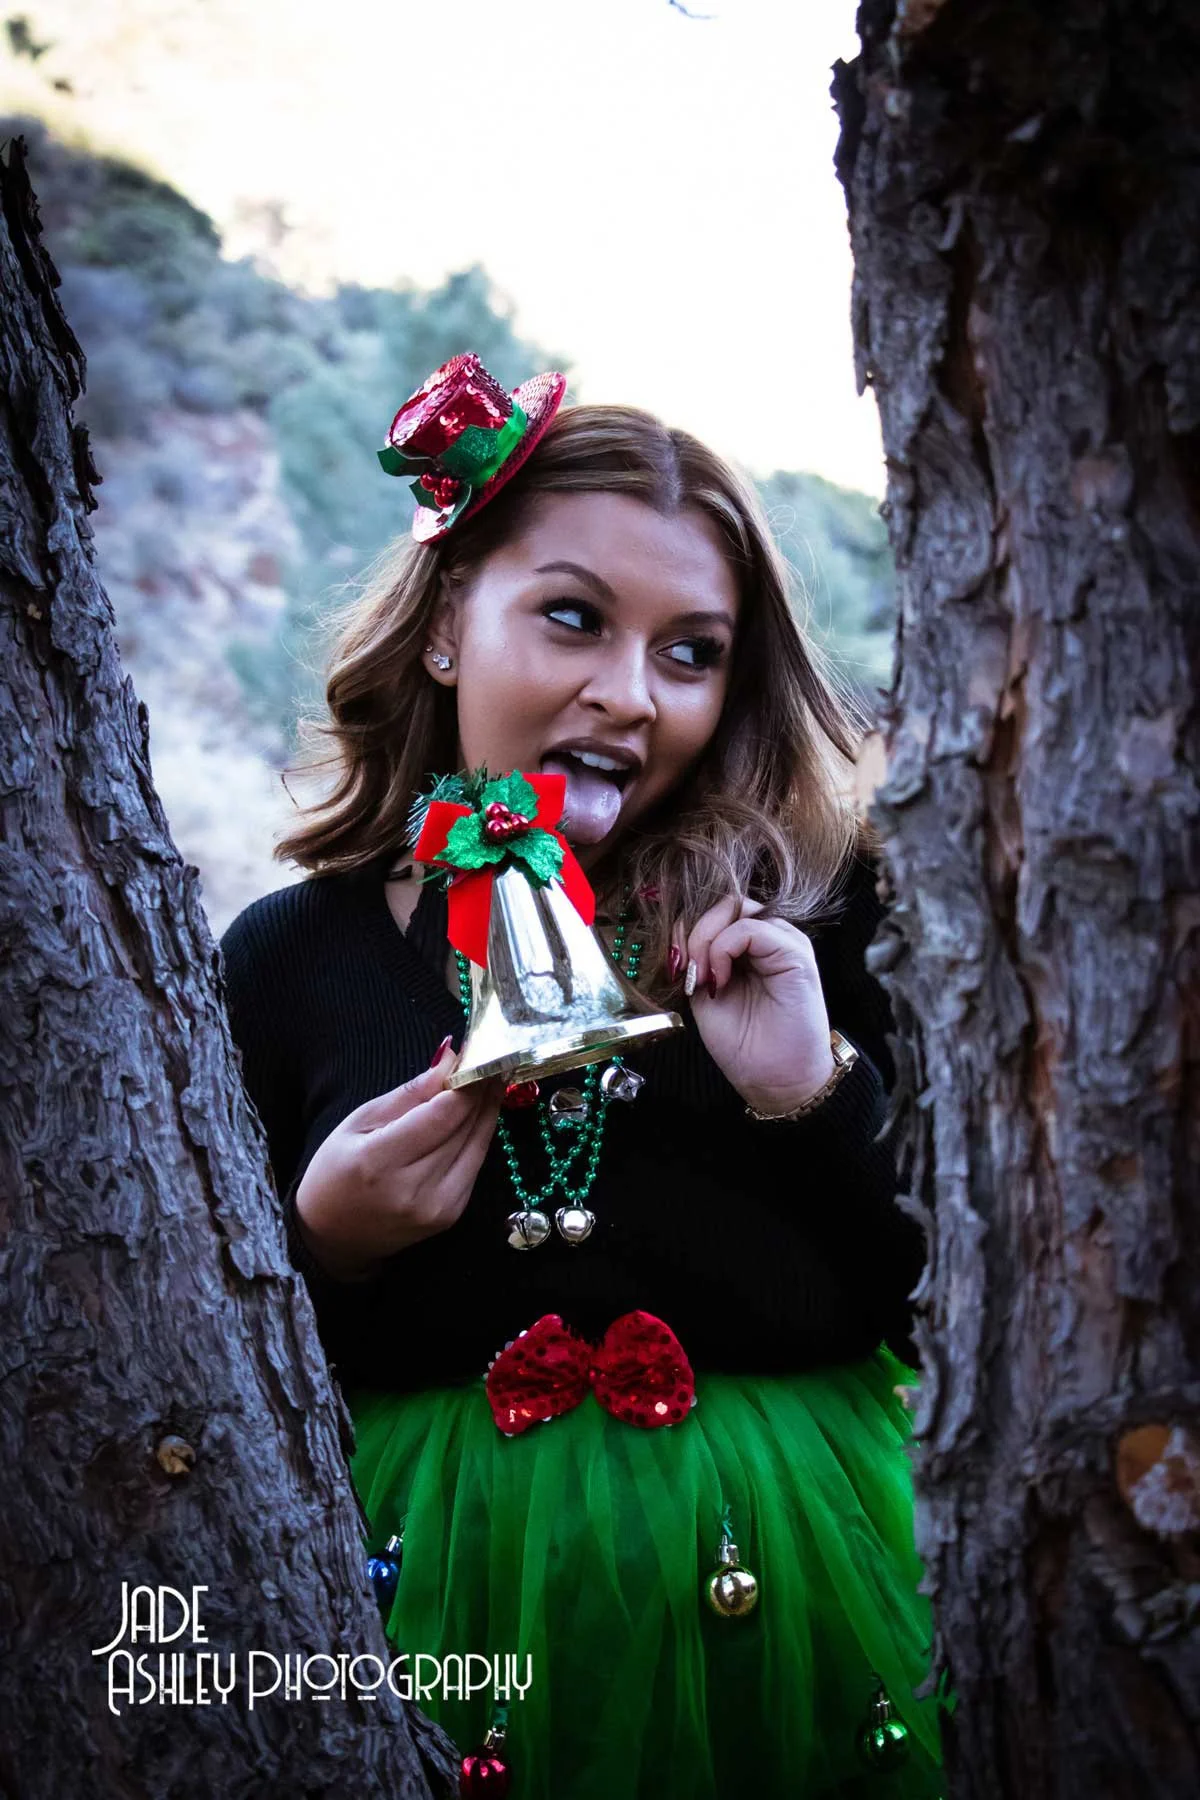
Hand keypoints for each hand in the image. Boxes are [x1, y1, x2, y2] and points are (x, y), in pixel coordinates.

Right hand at [293, 1040, 503, 1280]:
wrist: (332, 1236)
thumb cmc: (335, 1172)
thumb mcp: (358, 1122)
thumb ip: (408, 1094)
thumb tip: (449, 1059)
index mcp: (379, 1162)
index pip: (441, 1115)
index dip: (466, 1083)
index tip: (479, 1055)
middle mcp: (413, 1190)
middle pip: (464, 1129)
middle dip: (481, 1092)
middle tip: (492, 1061)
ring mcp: (436, 1209)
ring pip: (477, 1147)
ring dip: (487, 1112)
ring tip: (492, 1081)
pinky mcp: (449, 1217)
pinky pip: (474, 1166)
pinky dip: (479, 1137)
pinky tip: (481, 1114)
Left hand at [671, 894, 836, 1116]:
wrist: (776, 1080)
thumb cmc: (745, 1043)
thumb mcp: (705, 994)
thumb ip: (696, 961)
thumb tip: (678, 934)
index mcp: (750, 947)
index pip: (717, 912)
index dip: (690, 929)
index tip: (676, 965)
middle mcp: (770, 938)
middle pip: (726, 903)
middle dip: (697, 928)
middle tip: (688, 967)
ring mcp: (785, 942)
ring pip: (737, 907)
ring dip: (707, 936)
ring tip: (704, 975)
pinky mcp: (796, 954)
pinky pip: (751, 929)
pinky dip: (724, 948)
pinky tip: (720, 979)